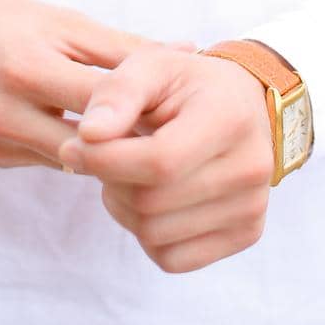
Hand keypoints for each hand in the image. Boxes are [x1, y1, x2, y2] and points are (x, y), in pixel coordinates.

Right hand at [0, 0, 198, 172]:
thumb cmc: (2, 19)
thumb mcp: (63, 22)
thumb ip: (125, 45)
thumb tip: (189, 52)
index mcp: (28, 68)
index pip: (103, 104)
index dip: (148, 109)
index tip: (186, 110)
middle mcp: (8, 113)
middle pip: (91, 145)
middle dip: (133, 141)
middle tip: (177, 135)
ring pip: (74, 162)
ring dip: (109, 152)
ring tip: (149, 138)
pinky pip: (51, 162)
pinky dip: (79, 152)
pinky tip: (104, 140)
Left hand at [55, 46, 275, 272]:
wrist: (243, 105)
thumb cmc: (189, 83)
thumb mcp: (152, 66)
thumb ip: (117, 93)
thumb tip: (88, 134)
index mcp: (229, 119)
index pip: (159, 162)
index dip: (104, 160)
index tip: (72, 146)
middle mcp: (251, 168)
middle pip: (151, 203)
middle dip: (110, 181)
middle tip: (103, 156)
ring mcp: (252, 207)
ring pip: (155, 235)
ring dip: (123, 207)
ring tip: (128, 173)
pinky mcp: (247, 234)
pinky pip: (172, 259)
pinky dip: (147, 235)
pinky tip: (151, 198)